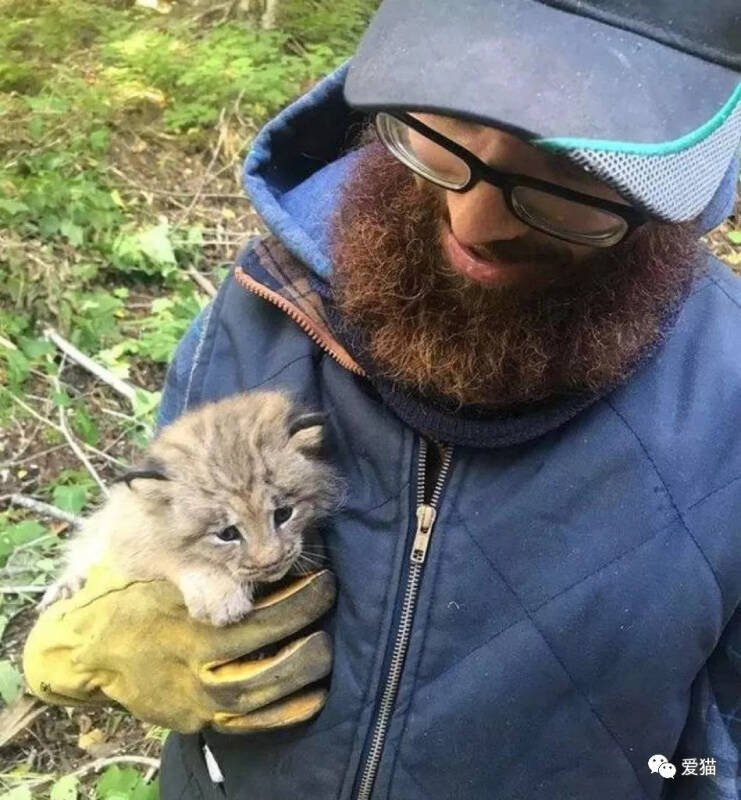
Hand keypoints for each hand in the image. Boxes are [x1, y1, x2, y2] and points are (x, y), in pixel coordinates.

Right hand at [23, 564, 335, 733]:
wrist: (91, 648)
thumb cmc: (132, 595)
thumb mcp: (159, 568)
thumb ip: (203, 566)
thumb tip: (256, 549)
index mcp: (188, 619)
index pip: (257, 608)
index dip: (296, 594)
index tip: (323, 575)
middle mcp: (194, 659)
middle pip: (264, 644)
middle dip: (305, 620)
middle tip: (330, 597)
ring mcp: (196, 693)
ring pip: (260, 687)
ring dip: (302, 668)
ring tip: (328, 645)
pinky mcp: (197, 717)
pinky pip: (247, 722)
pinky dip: (284, 712)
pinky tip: (314, 696)